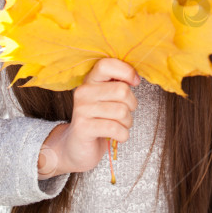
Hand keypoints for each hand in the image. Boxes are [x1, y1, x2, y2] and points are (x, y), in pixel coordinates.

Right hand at [37, 58, 139, 178]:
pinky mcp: (83, 128)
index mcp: (91, 79)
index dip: (126, 71)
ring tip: (120, 125)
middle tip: (126, 112)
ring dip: (128, 122)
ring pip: (121, 112)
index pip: (107, 65)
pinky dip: (123, 135)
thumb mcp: (107, 97)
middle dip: (132, 104)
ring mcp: (82, 110)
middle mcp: (84, 91)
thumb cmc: (98, 120)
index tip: (135, 82)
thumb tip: (135, 77)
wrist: (75, 147)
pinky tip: (118, 135)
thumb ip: (118, 83)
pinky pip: (115, 129)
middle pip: (121, 90)